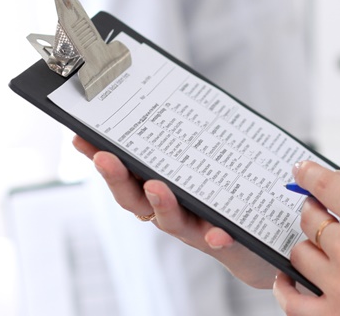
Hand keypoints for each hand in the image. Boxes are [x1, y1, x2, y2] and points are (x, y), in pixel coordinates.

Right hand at [71, 135, 277, 287]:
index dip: (102, 157)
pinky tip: (219, 233)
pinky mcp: (223, 241)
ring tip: (156, 187)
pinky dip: (216, 237)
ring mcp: (194, 228)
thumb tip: (172, 95)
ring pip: (170, 220)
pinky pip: (218, 241)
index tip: (80, 136)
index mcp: (161, 187)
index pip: (125, 172)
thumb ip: (191, 139)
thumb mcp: (206, 164)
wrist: (259, 243)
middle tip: (104, 157)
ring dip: (161, 204)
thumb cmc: (225, 199)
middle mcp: (169, 211)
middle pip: (135, 198)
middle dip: (117, 178)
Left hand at [272, 161, 339, 314]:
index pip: (326, 186)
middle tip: (322, 214)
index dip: (310, 175)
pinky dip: (287, 287)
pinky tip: (290, 280)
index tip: (302, 172)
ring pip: (300, 255)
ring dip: (310, 248)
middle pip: (310, 220)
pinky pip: (293, 301)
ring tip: (322, 249)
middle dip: (316, 212)